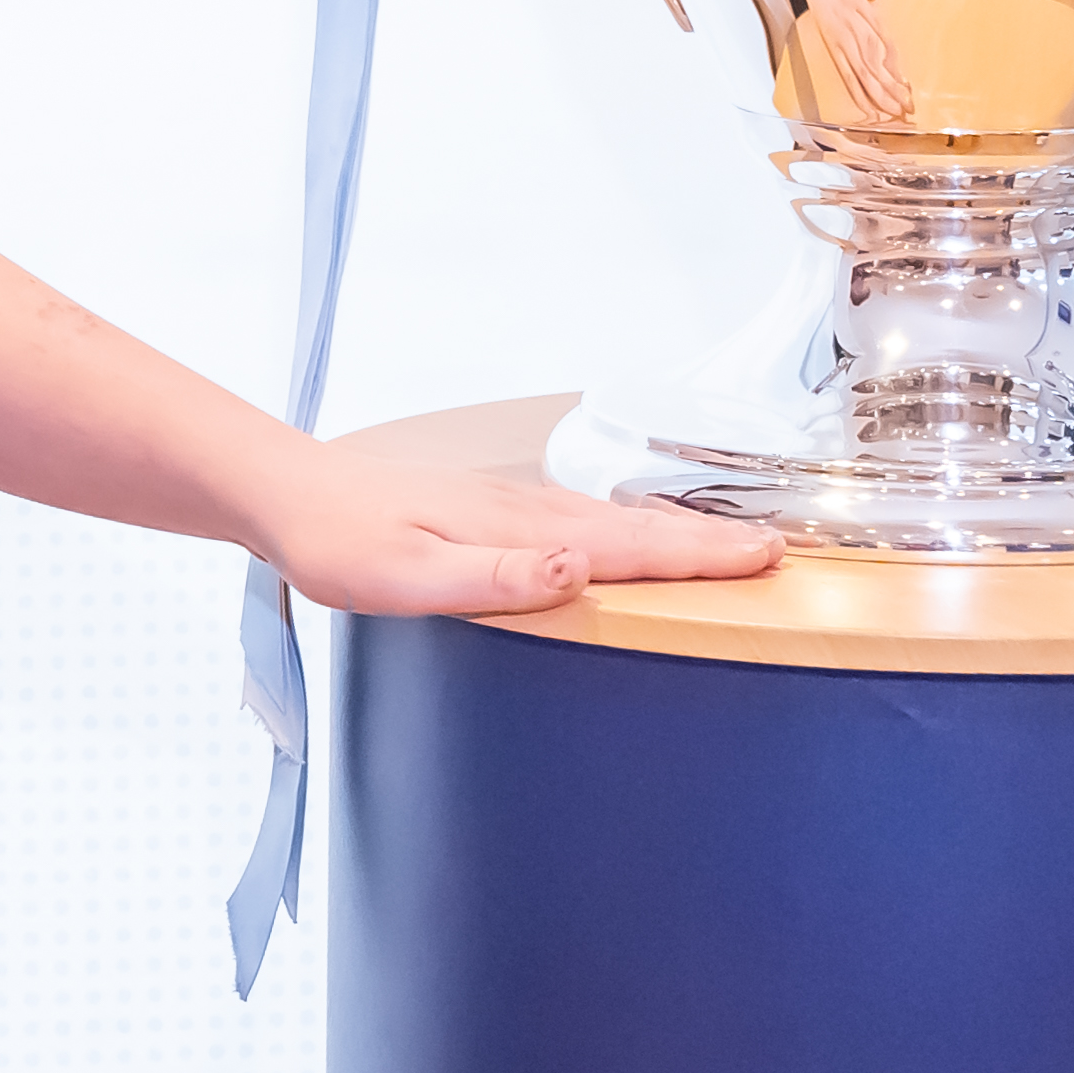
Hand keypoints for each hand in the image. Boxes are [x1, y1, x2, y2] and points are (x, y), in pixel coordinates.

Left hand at [246, 445, 783, 618]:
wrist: (290, 495)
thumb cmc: (340, 541)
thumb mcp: (406, 574)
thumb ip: (493, 577)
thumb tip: (574, 567)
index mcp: (519, 531)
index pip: (629, 548)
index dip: (702, 558)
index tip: (769, 559)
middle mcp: (527, 513)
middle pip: (638, 531)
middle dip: (712, 544)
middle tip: (782, 556)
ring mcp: (513, 509)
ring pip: (615, 524)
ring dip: (678, 537)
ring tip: (733, 550)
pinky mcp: (494, 514)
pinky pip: (583, 524)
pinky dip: (629, 532)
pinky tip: (634, 542)